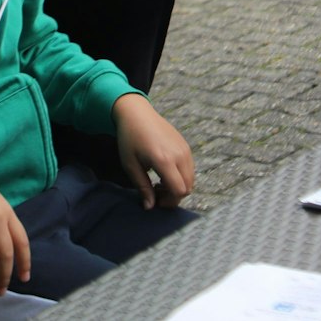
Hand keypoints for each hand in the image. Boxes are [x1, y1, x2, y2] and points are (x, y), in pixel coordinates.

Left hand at [113, 93, 194, 207]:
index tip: (156, 201)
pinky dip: (181, 176)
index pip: (179, 191)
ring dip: (178, 186)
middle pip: (188, 187)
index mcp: (164, 160)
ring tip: (159, 182)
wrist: (137, 113)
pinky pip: (190, 169)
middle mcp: (179, 155)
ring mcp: (184, 149)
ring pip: (190, 179)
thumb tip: (150, 207)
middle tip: (156, 192)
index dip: (170, 202)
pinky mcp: (185, 146)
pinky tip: (165, 172)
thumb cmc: (129, 138)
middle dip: (174, 196)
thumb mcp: (130, 165)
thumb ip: (142, 187)